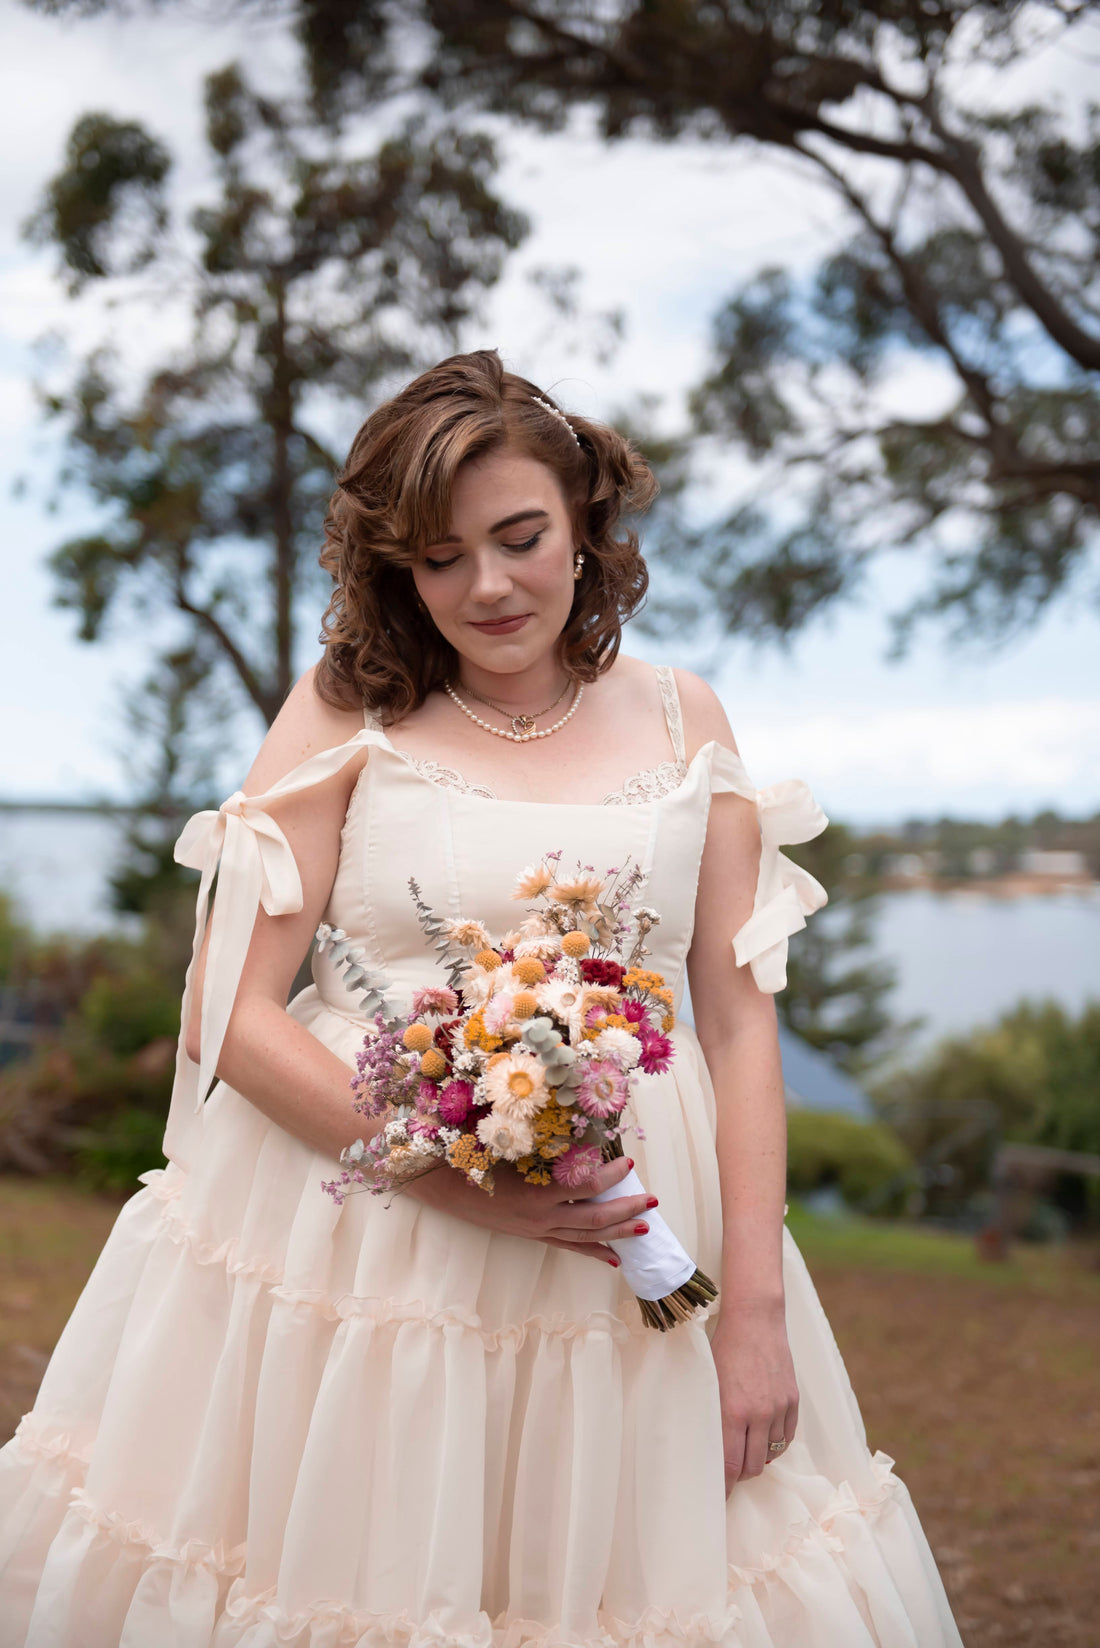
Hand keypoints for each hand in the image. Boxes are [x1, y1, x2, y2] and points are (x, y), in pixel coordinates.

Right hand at [404, 1152, 654, 1266]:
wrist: (442, 1185)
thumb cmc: (472, 1156)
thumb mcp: (506, 1141)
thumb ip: (538, 1135)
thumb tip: (571, 1117)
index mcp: (534, 1193)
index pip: (584, 1186)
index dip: (610, 1176)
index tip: (629, 1161)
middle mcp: (540, 1218)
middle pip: (593, 1219)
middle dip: (626, 1211)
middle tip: (653, 1201)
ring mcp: (536, 1230)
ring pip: (585, 1238)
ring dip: (616, 1233)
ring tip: (645, 1229)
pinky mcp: (532, 1235)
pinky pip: (569, 1247)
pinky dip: (593, 1251)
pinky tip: (614, 1258)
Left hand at [710, 1301, 798, 1493]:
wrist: (755, 1318)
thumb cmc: (723, 1347)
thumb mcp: (709, 1382)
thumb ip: (712, 1417)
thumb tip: (709, 1449)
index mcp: (731, 1411)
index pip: (729, 1465)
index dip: (723, 1487)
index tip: (716, 1500)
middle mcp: (758, 1414)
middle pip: (751, 1466)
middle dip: (739, 1476)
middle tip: (728, 1475)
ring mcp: (779, 1408)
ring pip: (770, 1455)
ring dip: (757, 1460)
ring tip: (745, 1455)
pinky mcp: (793, 1401)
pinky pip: (786, 1439)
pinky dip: (774, 1446)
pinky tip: (763, 1441)